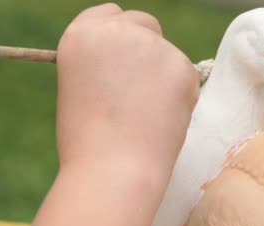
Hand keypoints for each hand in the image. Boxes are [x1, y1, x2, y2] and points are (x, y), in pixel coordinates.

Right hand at [55, 3, 198, 181]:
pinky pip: (185, 75)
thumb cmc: (87, 143)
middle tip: (139, 89)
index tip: (122, 55)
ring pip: (166, 53)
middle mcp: (117, 29)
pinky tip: (162, 119)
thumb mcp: (79, 89)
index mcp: (82, 34)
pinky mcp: (182, 66)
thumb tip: (131, 65)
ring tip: (145, 116)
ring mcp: (152, 45)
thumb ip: (103, 66)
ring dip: (162, 75)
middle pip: (143, 22)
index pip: (109, 13)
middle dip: (145, 47)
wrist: (112, 171)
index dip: (118, 35)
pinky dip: (178, 94)